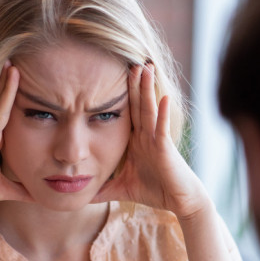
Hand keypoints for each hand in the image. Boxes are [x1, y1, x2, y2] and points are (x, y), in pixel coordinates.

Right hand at [0, 62, 33, 217]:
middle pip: (3, 105)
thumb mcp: (3, 190)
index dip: (18, 96)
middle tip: (19, 60)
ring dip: (2, 89)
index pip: (10, 114)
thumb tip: (41, 197)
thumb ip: (21, 190)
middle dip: (10, 83)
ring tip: (11, 67)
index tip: (31, 77)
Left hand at [93, 63, 207, 218]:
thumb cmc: (155, 192)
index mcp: (137, 140)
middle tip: (126, 59)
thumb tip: (80, 197)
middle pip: (138, 104)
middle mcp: (147, 135)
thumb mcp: (121, 189)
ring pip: (150, 110)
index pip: (126, 112)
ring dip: (147, 89)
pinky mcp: (166, 149)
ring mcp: (157, 140)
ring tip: (144, 67)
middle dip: (133, 83)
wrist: (179, 202)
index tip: (107, 75)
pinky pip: (163, 129)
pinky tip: (163, 97)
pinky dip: (163, 114)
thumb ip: (102, 190)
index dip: (120, 94)